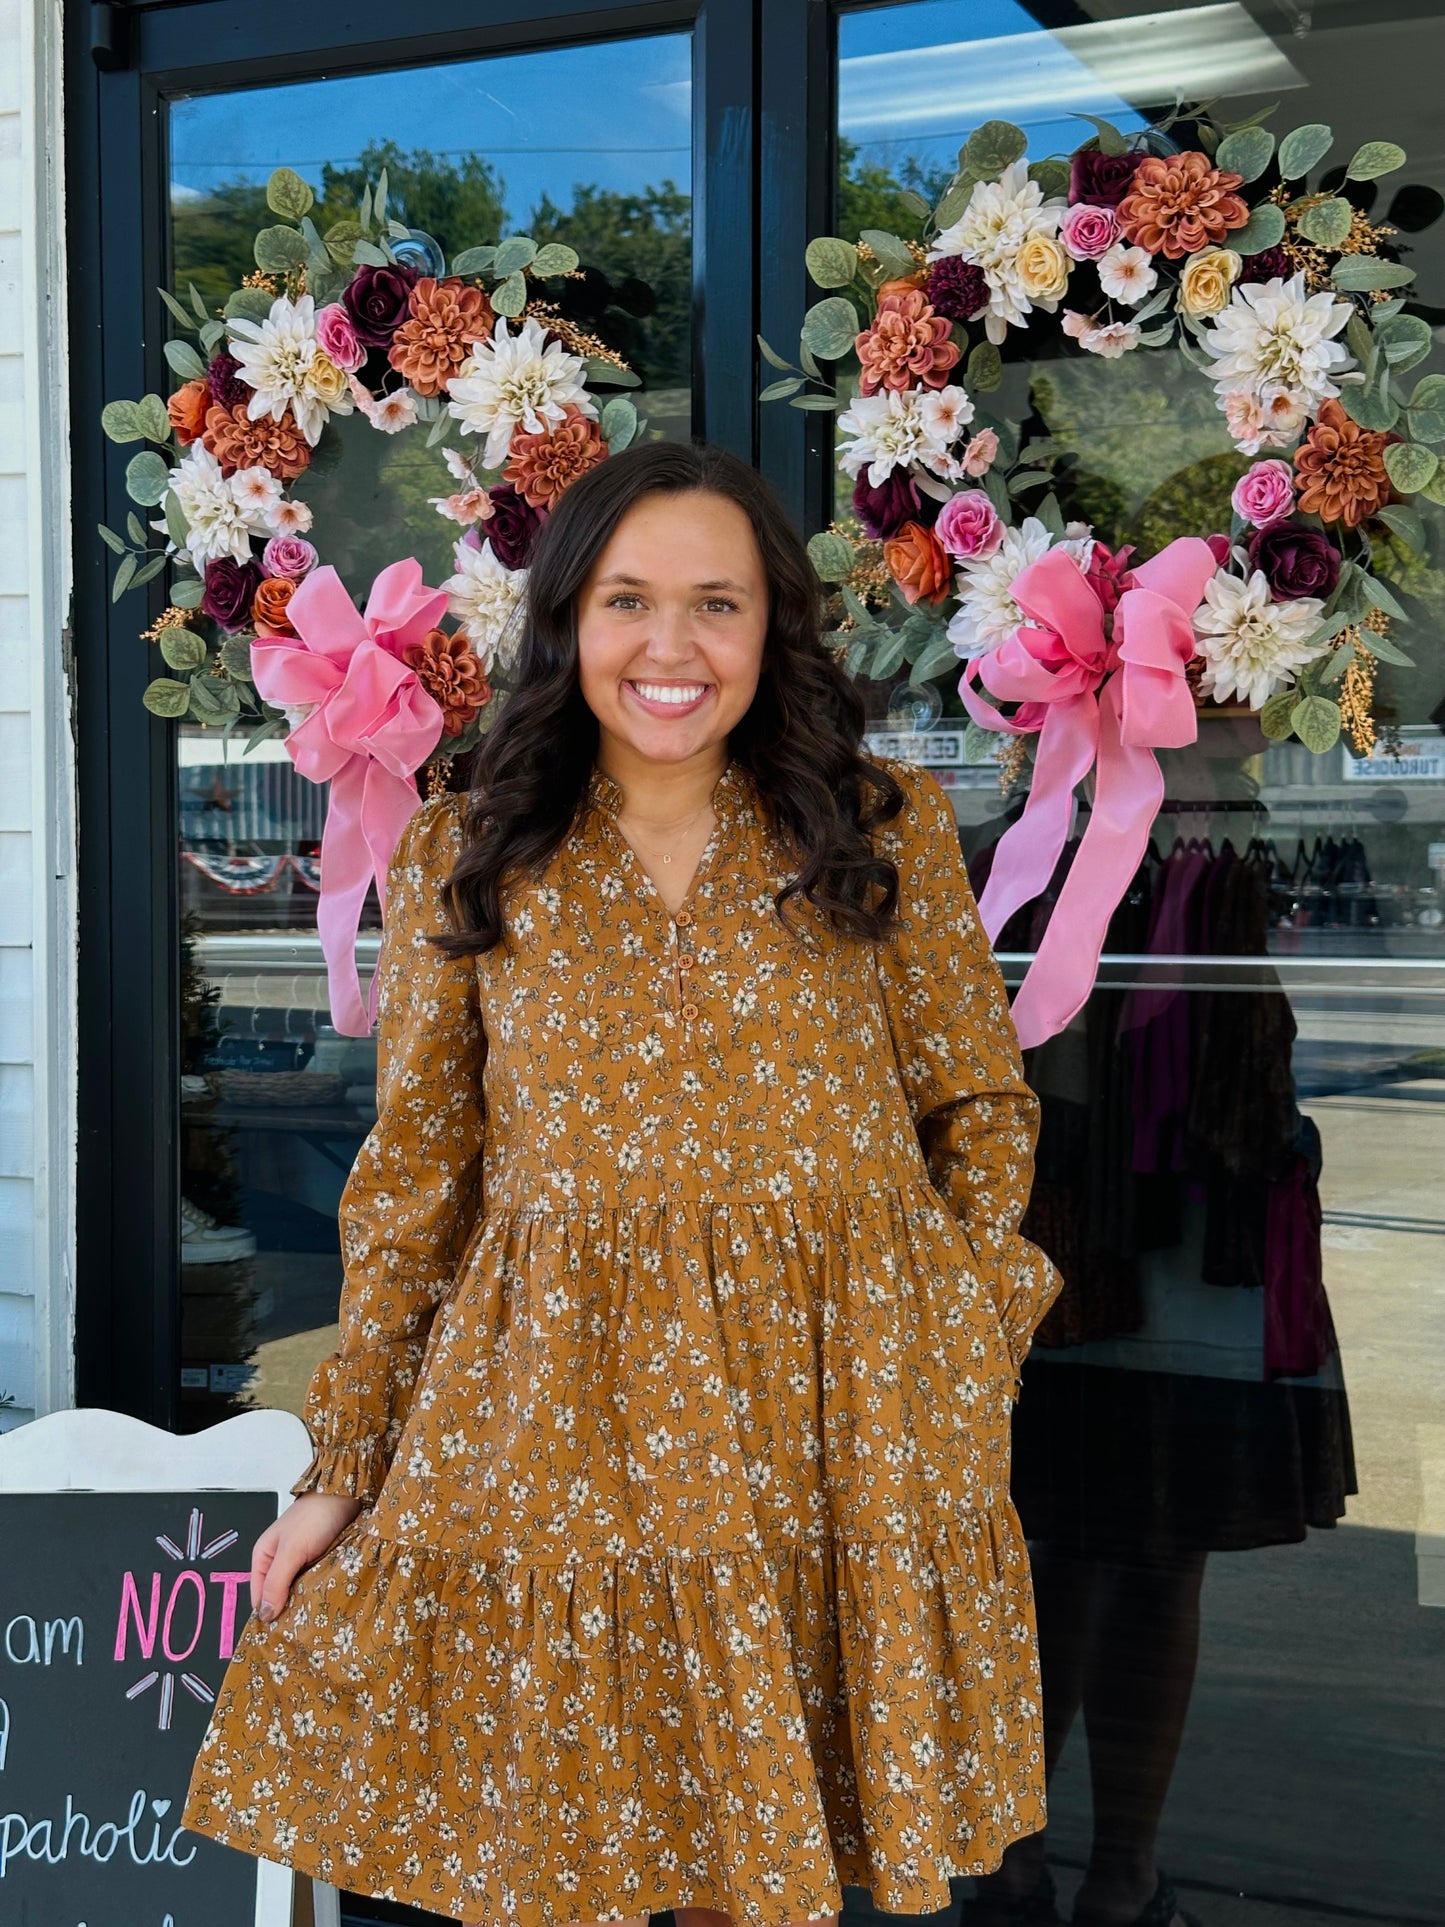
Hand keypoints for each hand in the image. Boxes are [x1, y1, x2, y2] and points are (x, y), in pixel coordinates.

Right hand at [250, 1492, 365, 1623]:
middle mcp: (280, 1563)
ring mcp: (301, 1564)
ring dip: (306, 1603)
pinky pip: (315, 1585)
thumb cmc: (315, 1516)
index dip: (268, 1615)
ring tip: (315, 1622)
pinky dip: (319, 1593)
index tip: (279, 1636)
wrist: (347, 1493)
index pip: (258, 1597)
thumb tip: (264, 1615)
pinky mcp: (320, 1563)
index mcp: (264, 1558)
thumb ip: (276, 1582)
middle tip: (300, 1633)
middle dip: (288, 1612)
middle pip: (279, 1597)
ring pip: (298, 1593)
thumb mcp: (291, 1550)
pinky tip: (326, 1604)